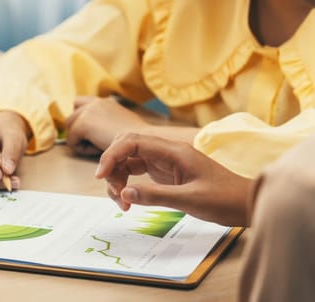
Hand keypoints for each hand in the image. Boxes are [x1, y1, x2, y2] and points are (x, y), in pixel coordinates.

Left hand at [66, 96, 148, 156]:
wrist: (144, 141)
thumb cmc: (138, 140)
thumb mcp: (121, 125)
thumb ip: (106, 123)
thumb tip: (94, 130)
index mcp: (104, 102)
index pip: (78, 103)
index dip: (80, 118)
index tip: (91, 133)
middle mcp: (95, 102)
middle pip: (70, 118)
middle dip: (78, 133)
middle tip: (97, 144)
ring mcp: (88, 111)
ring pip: (69, 130)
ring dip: (81, 140)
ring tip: (100, 146)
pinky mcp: (83, 123)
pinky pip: (71, 141)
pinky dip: (83, 149)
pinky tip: (99, 149)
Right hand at [95, 133, 253, 225]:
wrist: (246, 204)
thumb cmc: (224, 200)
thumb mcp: (190, 200)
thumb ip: (156, 196)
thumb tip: (124, 193)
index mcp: (173, 151)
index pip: (132, 142)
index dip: (111, 155)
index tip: (100, 176)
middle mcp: (167, 152)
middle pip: (126, 148)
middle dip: (112, 168)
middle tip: (114, 193)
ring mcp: (165, 161)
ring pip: (129, 161)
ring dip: (118, 178)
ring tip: (122, 203)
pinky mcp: (165, 172)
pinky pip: (137, 172)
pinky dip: (128, 184)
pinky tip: (130, 200)